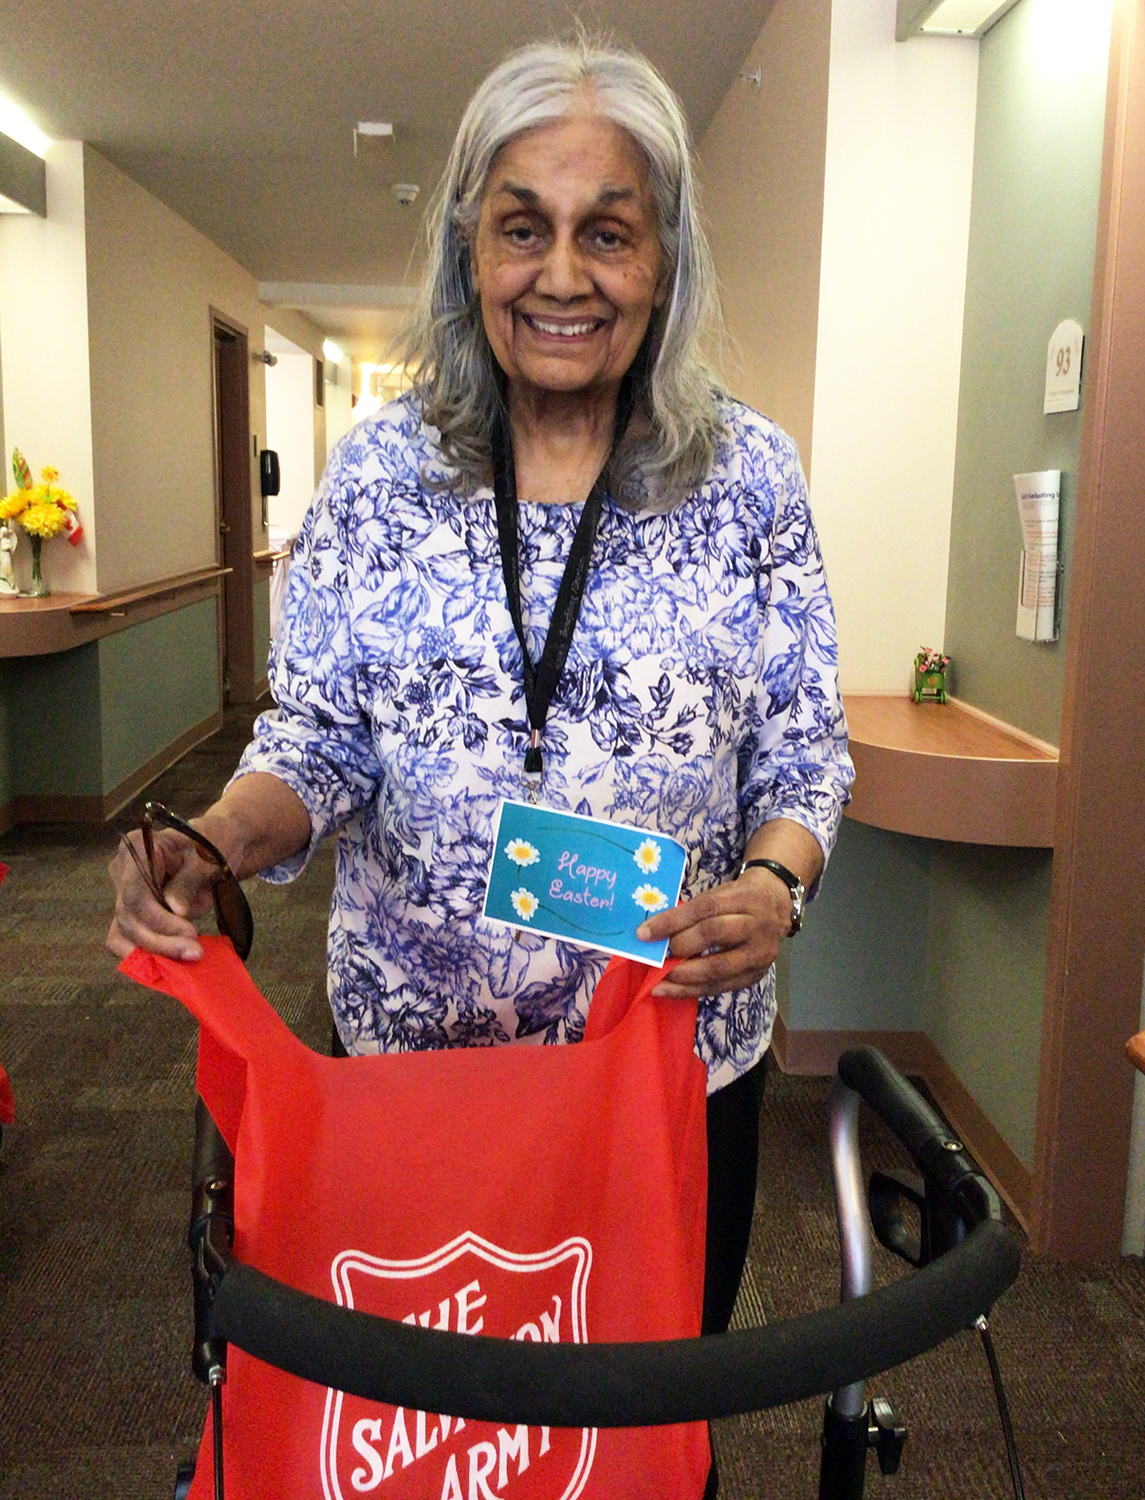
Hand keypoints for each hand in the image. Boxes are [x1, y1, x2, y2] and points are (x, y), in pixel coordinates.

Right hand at [106, 826, 220, 962]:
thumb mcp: (208, 856)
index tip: (189, 933)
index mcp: (136, 849)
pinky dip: (148, 955)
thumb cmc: (215, 842)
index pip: (134, 892)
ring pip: (124, 933)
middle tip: (195, 952)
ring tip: (188, 958)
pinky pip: (131, 940)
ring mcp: (126, 894)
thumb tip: (175, 910)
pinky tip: (172, 966)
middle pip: (128, 916)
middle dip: (159, 941)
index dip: (157, 919)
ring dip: (153, 953)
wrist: (223, 844)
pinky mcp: (136, 914)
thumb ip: (189, 881)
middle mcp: (123, 872)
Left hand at [635, 866, 793, 998]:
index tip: (644, 933)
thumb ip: (691, 912)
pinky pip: (722, 987)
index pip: (705, 908)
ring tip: (659, 983)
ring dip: (684, 977)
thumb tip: (653, 933)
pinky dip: (694, 991)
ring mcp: (760, 953)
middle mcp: (756, 925)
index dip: (672, 921)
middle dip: (680, 947)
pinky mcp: (757, 975)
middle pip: (714, 934)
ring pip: (719, 967)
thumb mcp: (718, 894)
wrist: (776, 906)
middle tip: (655, 957)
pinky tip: (672, 991)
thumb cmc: (737, 899)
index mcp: (743, 898)